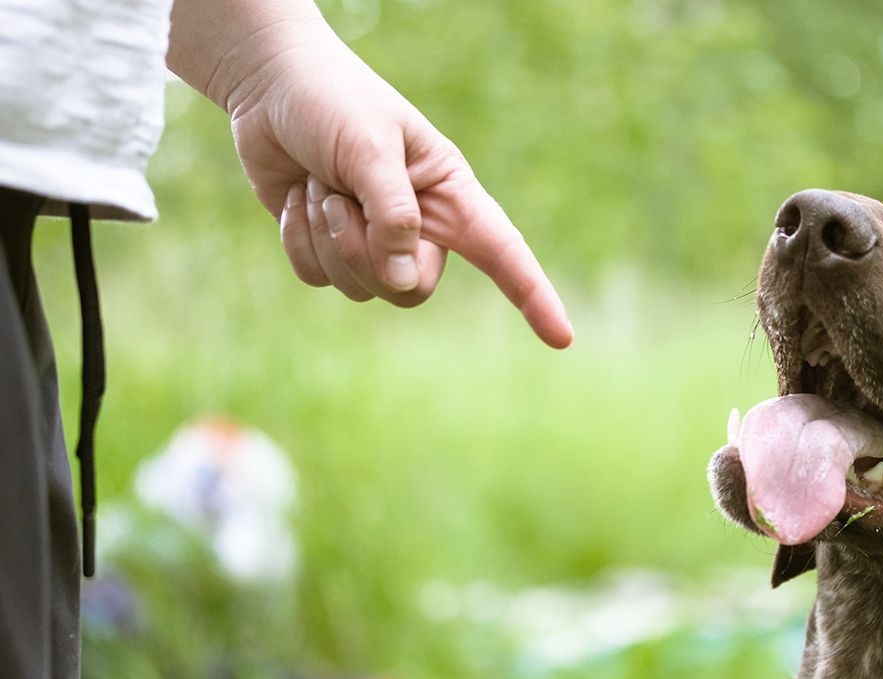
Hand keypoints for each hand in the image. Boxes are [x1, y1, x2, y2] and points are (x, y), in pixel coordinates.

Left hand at [168, 4, 571, 347]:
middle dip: (366, 254)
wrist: (270, 86)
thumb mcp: (369, 148)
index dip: (534, 297)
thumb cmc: (332, 102)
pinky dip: (298, 239)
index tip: (562, 338)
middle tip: (340, 201)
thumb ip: (392, 216)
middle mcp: (419, 225)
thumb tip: (401, 282)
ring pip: (359, 288)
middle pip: (411, 290)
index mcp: (449, 194)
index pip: (503, 253)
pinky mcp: (330, 248)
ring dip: (325, 235)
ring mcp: (373, 240)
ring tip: (318, 185)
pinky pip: (317, 277)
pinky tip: (297, 199)